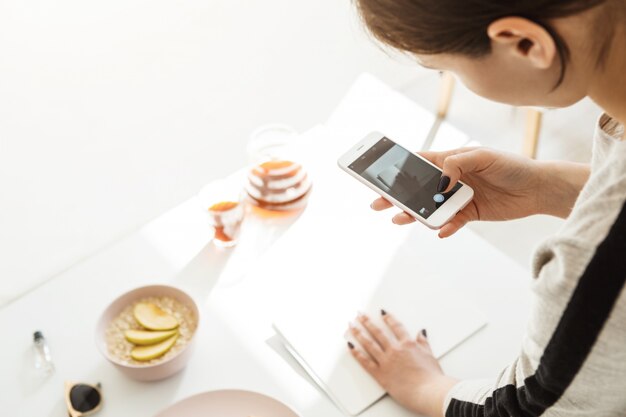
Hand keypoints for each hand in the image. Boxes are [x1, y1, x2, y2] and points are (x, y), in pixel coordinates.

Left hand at [348, 311, 457, 416]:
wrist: (429, 392)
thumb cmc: (432, 377)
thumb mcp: (430, 356)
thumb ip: (424, 343)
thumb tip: (421, 333)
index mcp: (408, 344)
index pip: (396, 326)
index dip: (388, 318)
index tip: (381, 312)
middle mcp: (395, 350)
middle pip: (378, 332)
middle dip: (367, 321)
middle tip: (359, 314)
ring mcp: (386, 361)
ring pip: (369, 344)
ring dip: (358, 333)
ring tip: (351, 326)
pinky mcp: (381, 374)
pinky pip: (365, 362)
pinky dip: (356, 353)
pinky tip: (350, 346)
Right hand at [371, 147, 584, 237]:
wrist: (538, 188)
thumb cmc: (511, 165)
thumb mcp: (483, 156)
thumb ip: (458, 164)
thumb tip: (439, 181)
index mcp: (450, 161)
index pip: (418, 163)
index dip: (397, 167)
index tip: (378, 174)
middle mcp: (450, 180)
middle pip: (416, 188)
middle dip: (396, 196)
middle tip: (377, 203)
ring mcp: (458, 198)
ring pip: (429, 208)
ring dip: (414, 214)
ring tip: (400, 219)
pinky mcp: (469, 214)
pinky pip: (451, 223)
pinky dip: (444, 227)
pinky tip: (440, 231)